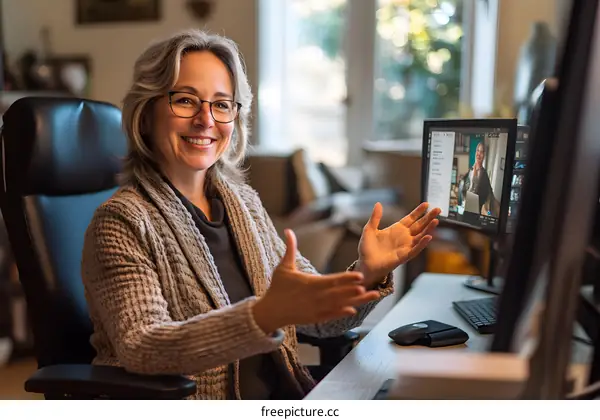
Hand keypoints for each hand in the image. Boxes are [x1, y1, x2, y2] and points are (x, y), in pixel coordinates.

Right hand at [253, 229, 379, 333]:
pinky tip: (353, 310)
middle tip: (372, 288)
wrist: (270, 311)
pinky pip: (331, 315)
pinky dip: (342, 313)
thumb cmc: (277, 288)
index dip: (346, 279)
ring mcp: (316, 309)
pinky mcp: (315, 318)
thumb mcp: (283, 267)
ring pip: (340, 305)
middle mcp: (316, 297)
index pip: (332, 281)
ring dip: (356, 301)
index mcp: (310, 284)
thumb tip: (288, 230)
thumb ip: (290, 249)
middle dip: (355, 291)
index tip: (360, 276)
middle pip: (340, 294)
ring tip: (372, 296)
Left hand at [356, 202, 440, 287]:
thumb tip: (378, 203)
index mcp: (396, 230)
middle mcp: (403, 237)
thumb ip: (375, 218)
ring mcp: (405, 246)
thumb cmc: (367, 249)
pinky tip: (428, 237)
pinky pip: (415, 249)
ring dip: (428, 229)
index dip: (418, 211)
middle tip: (438, 209)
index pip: (410, 218)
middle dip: (428, 217)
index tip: (427, 204)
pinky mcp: (404, 256)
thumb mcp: (369, 230)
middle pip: (419, 225)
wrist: (365, 264)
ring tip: (436, 220)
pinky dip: (422, 244)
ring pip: (420, 236)